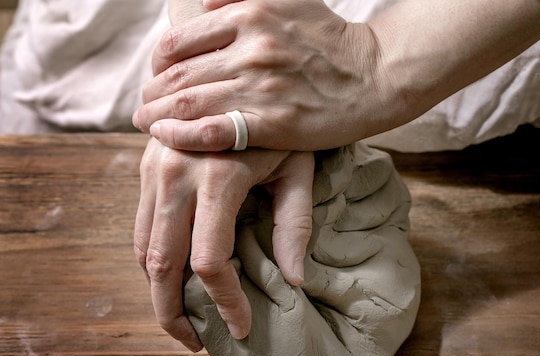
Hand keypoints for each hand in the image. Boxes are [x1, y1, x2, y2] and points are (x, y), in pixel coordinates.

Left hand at [133, 0, 386, 151]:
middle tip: (144, 107)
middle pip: (178, 75)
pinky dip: (183, 135)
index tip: (158, 79)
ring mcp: (261, 86)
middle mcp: (250, 48)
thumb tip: (200, 2)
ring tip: (148, 124)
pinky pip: (214, 131)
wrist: (375, 74)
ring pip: (189, 102)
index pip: (179, 42)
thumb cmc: (330, 40)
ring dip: (159, 116)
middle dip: (152, 94)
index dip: (159, 64)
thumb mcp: (287, 0)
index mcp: (248, 15)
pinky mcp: (273, 122)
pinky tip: (166, 137)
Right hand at [134, 137, 313, 350]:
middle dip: (173, 311)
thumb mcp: (296, 169)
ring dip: (157, 291)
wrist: (236, 75)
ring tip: (182, 318)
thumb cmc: (279, 124)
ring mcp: (154, 169)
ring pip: (142, 249)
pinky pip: (139, 227)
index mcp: (219, 178)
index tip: (242, 329)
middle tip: (195, 343)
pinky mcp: (145, 167)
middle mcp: (176, 174)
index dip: (224, 304)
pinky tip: (174, 277)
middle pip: (162, 263)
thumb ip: (294, 224)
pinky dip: (153, 261)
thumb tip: (294, 282)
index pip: (211, 261)